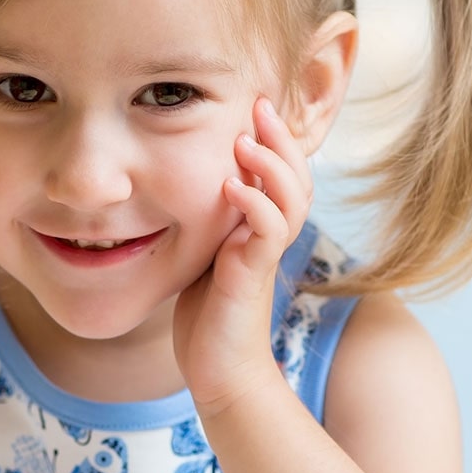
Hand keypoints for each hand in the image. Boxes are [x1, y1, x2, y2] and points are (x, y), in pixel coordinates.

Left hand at [173, 96, 314, 416]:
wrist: (218, 370)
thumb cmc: (205, 313)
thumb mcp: (201, 252)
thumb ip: (204, 218)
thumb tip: (174, 176)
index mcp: (259, 226)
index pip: (282, 171)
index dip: (275, 137)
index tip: (256, 102)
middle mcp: (268, 236)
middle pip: (297, 176)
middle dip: (281, 137)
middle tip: (261, 104)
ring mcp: (264, 255)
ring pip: (290, 199)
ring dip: (270, 166)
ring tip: (246, 140)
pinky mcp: (252, 276)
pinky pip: (267, 233)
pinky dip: (254, 206)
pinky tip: (231, 188)